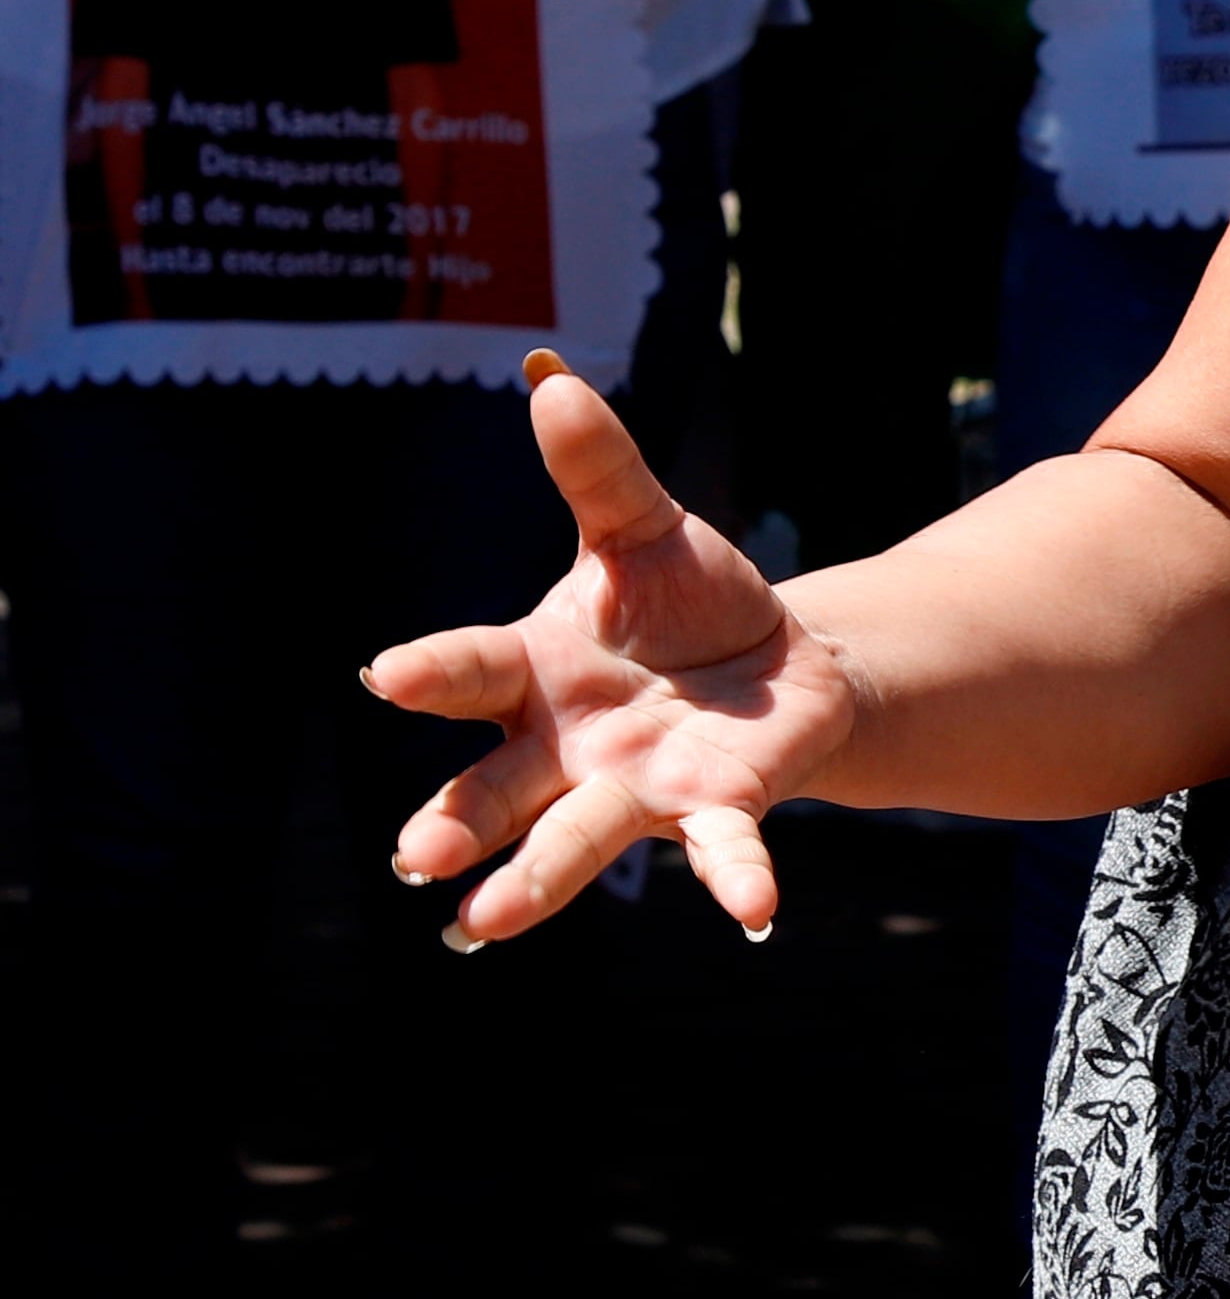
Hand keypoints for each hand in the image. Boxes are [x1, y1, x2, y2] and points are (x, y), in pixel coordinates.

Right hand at [364, 354, 857, 947]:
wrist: (776, 665)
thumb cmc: (683, 602)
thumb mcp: (645, 527)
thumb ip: (599, 467)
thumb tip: (547, 375)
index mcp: (534, 670)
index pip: (471, 668)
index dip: (431, 671)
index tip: (384, 675)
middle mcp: (565, 744)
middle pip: (497, 784)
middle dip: (456, 817)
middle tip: (416, 854)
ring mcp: (634, 785)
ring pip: (577, 837)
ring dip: (536, 882)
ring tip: (485, 923)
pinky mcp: (713, 807)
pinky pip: (723, 848)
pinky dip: (738, 880)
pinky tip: (757, 914)